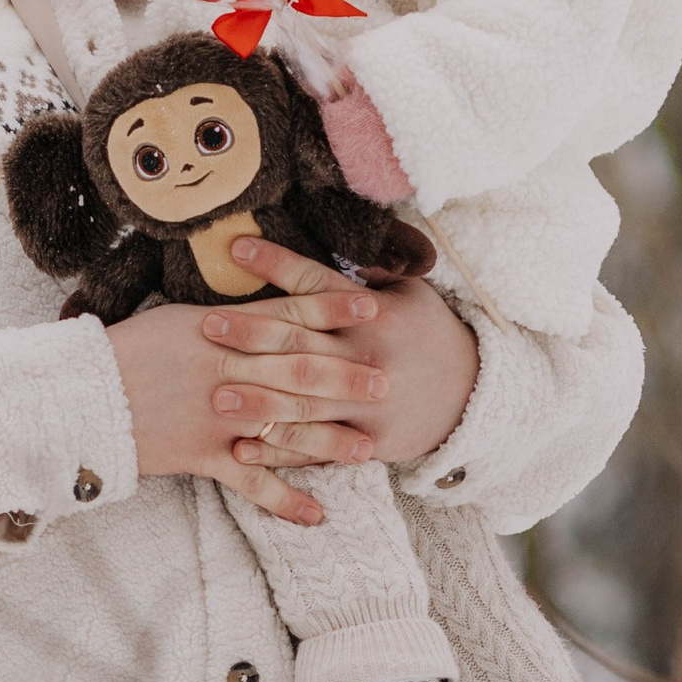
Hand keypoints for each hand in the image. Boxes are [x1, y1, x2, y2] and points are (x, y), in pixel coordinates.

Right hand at [104, 294, 391, 526]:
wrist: (80, 394)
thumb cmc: (127, 349)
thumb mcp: (177, 320)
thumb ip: (229, 320)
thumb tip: (270, 312)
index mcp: (221, 331)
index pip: (288, 316)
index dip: (332, 310)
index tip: (372, 306)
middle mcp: (226, 372)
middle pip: (299, 371)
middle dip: (346, 376)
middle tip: (388, 382)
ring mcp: (218, 418)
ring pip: (287, 428)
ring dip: (330, 439)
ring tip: (368, 448)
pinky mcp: (203, 456)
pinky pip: (251, 483)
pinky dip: (284, 500)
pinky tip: (318, 515)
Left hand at [198, 235, 478, 471]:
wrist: (472, 394)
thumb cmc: (426, 333)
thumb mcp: (409, 293)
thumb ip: (368, 271)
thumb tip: (338, 230)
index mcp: (376, 313)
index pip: (318, 284)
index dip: (277, 263)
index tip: (237, 247)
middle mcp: (368, 357)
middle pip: (302, 343)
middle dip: (253, 334)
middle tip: (208, 325)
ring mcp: (368, 403)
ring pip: (305, 402)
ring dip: (258, 400)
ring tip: (216, 394)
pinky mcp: (368, 442)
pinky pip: (317, 448)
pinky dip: (278, 451)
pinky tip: (242, 447)